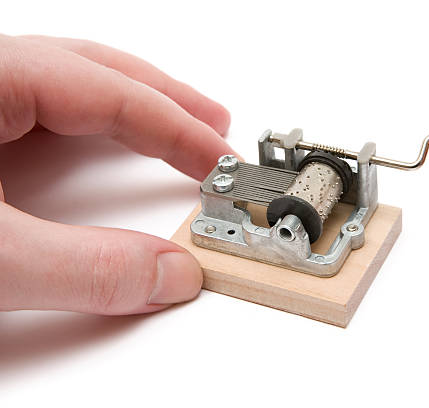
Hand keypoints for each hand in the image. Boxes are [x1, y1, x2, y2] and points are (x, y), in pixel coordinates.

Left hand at [0, 35, 236, 313]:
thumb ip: (84, 270)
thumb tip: (171, 274)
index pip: (114, 95)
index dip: (179, 131)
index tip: (222, 163)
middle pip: (99, 72)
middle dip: (167, 100)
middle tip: (217, 124)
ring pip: (70, 85)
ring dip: (131, 106)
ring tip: (174, 126)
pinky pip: (41, 111)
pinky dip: (89, 127)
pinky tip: (100, 145)